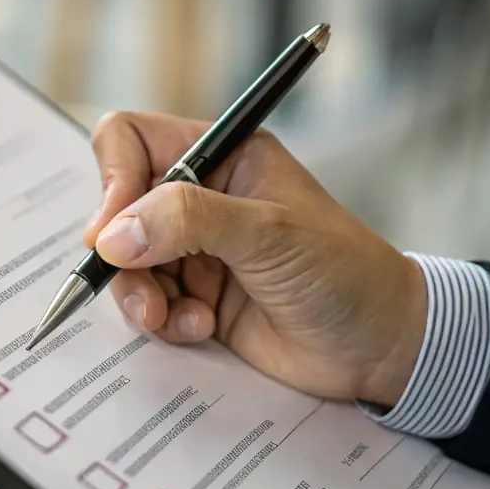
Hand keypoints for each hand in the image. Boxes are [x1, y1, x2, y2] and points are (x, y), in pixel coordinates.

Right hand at [85, 113, 426, 409]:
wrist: (377, 347)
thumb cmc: (342, 273)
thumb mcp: (268, 234)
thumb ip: (189, 221)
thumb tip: (112, 235)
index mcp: (222, 156)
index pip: (131, 140)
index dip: (113, 182)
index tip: (113, 233)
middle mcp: (200, 197)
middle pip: (117, 208)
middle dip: (121, 253)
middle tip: (145, 290)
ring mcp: (194, 250)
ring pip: (124, 262)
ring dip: (139, 294)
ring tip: (172, 317)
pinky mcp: (195, 297)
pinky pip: (146, 303)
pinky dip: (163, 320)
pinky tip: (202, 328)